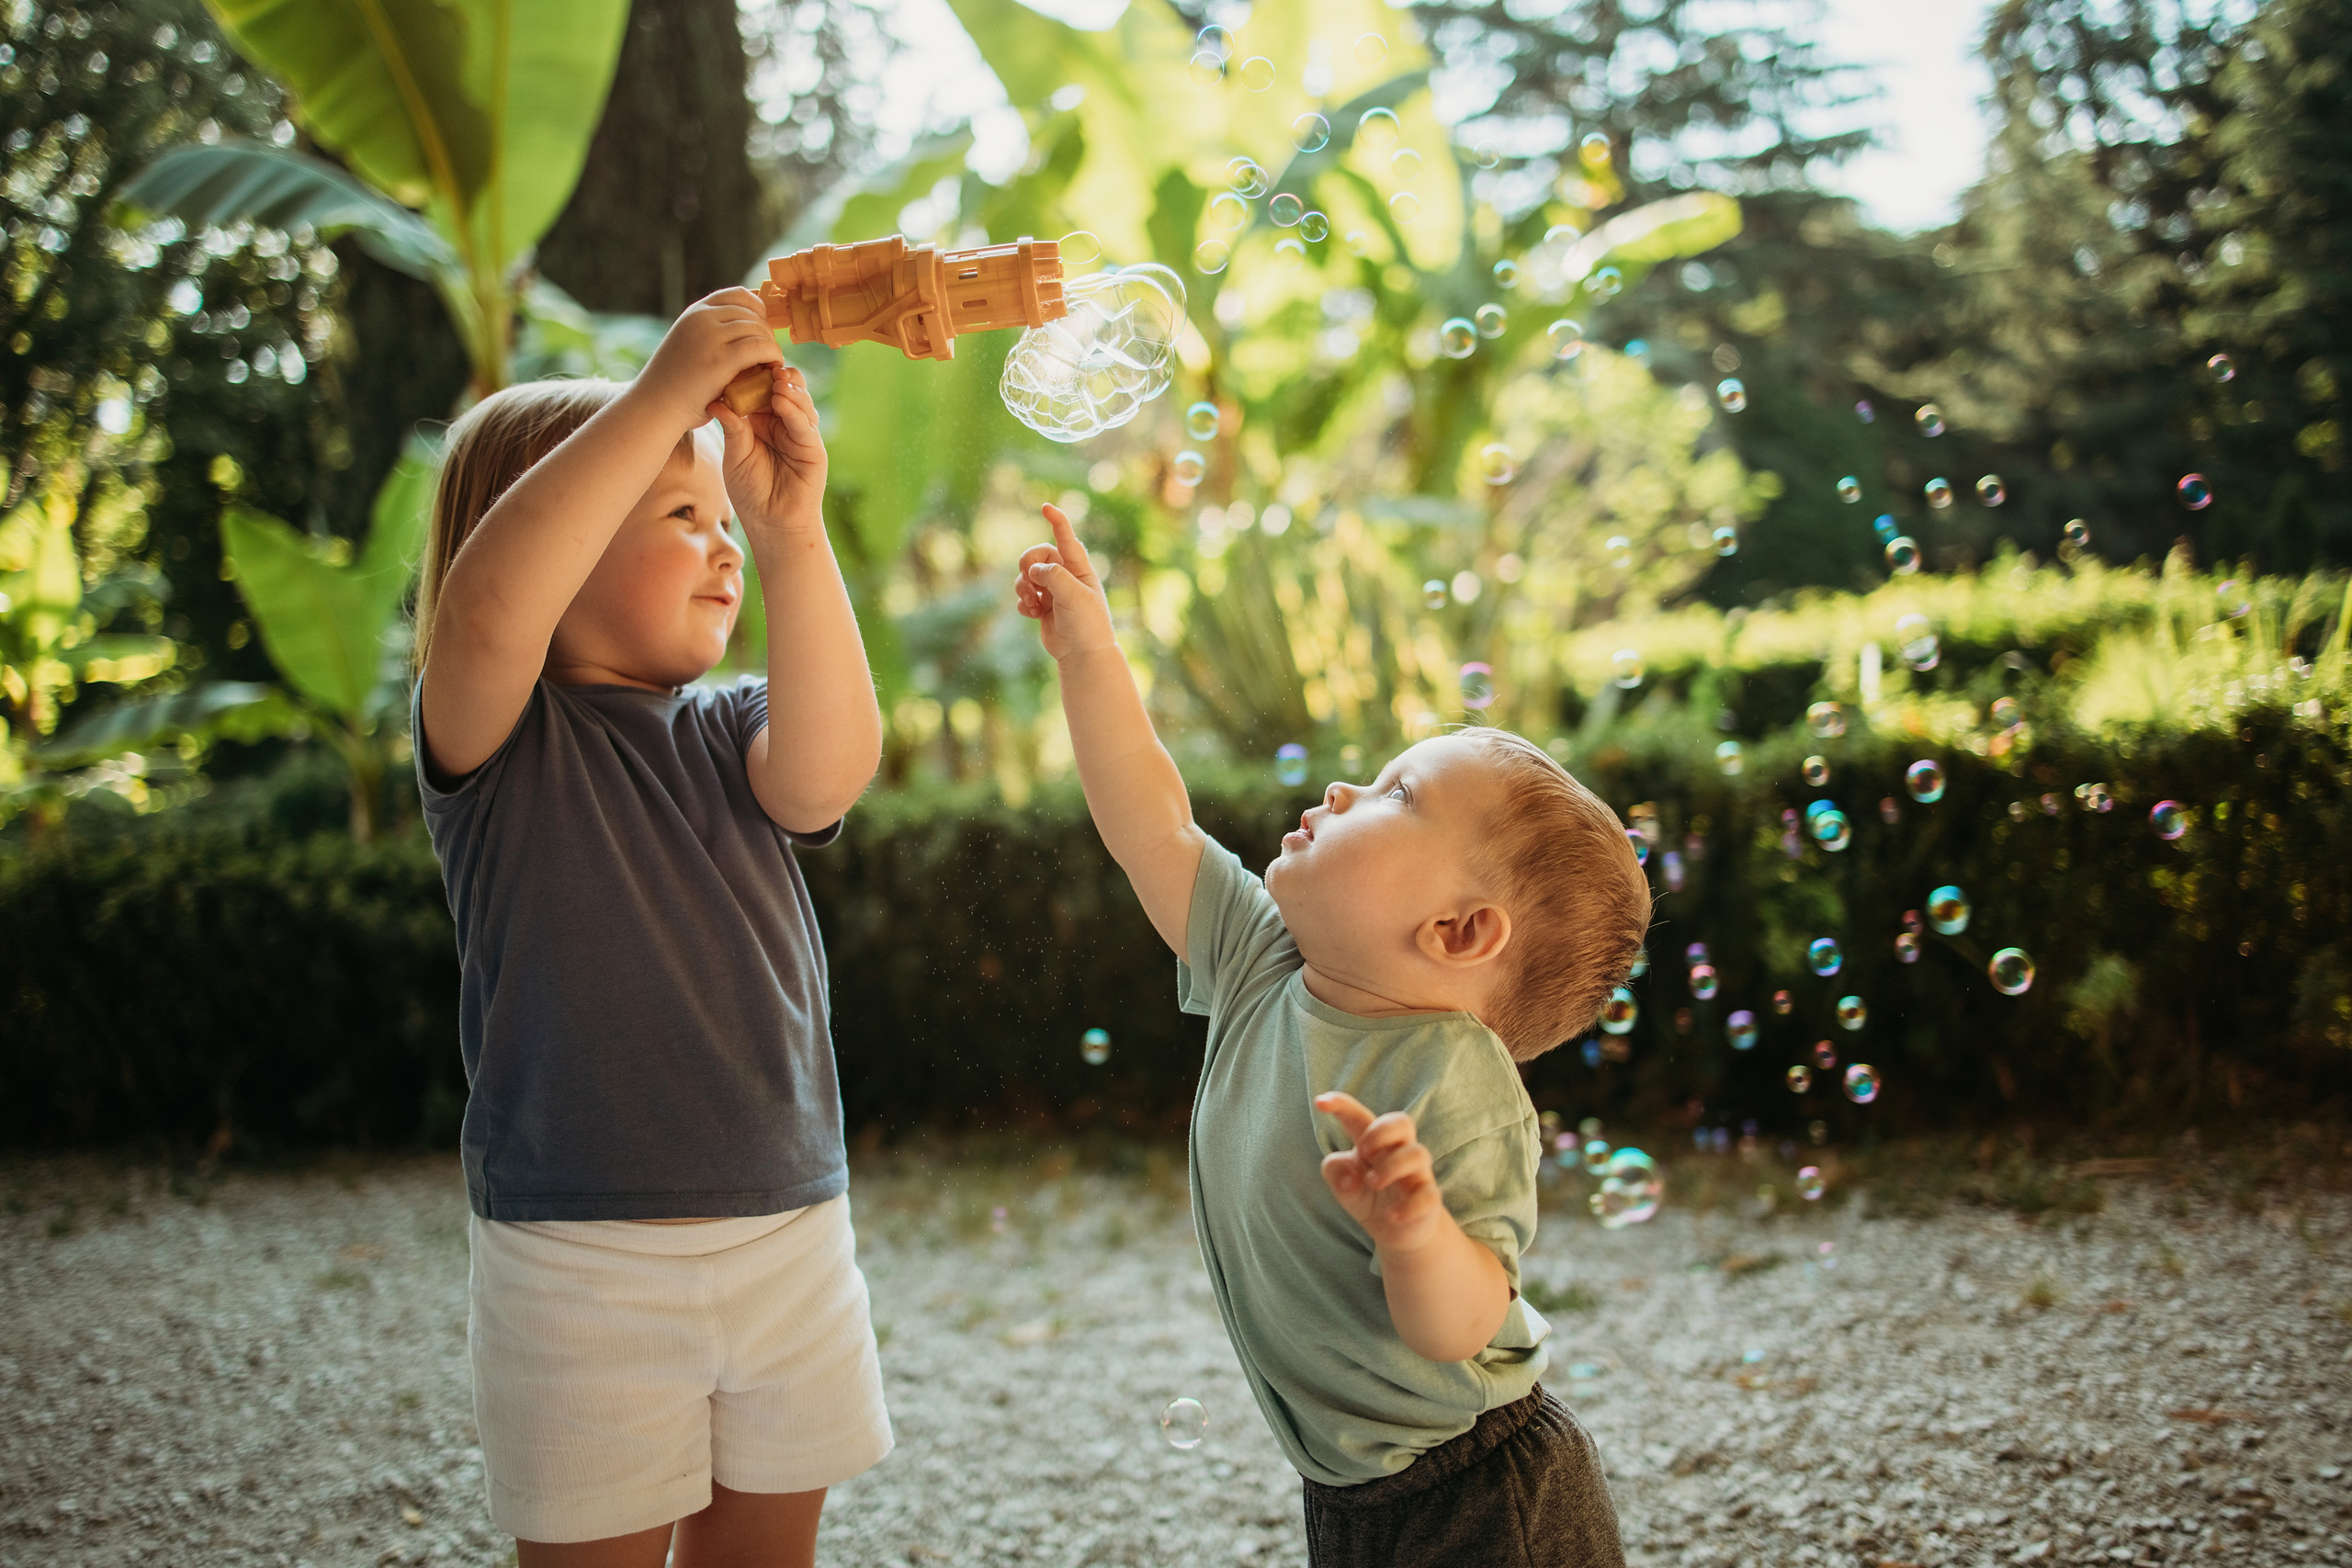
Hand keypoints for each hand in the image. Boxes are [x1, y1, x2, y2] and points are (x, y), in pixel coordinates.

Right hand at [633, 287, 783, 434]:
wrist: (656, 406)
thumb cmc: (676, 382)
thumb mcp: (689, 343)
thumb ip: (711, 331)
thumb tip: (745, 325)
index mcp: (695, 311)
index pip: (739, 294)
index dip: (758, 310)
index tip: (761, 331)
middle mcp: (702, 318)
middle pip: (752, 313)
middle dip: (766, 332)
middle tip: (768, 354)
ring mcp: (711, 336)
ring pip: (758, 329)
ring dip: (771, 346)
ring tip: (769, 364)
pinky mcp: (721, 359)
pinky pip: (760, 347)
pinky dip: (773, 355)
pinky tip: (771, 368)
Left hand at [712, 362, 825, 535]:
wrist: (770, 522)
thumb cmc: (750, 491)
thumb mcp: (735, 454)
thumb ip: (733, 428)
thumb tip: (716, 400)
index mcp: (762, 422)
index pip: (762, 390)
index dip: (756, 376)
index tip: (744, 361)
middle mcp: (783, 423)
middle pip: (785, 391)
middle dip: (777, 376)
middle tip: (766, 365)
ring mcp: (800, 434)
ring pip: (799, 403)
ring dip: (789, 389)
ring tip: (775, 380)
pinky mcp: (813, 448)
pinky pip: (805, 425)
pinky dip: (795, 411)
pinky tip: (782, 402)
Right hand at [1013, 504, 1117, 662]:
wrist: (1083, 654)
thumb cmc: (1087, 624)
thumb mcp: (1074, 596)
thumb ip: (1054, 577)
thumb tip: (1032, 571)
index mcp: (1079, 568)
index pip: (1066, 539)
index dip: (1057, 521)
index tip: (1046, 507)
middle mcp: (1065, 575)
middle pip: (1035, 555)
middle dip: (1027, 566)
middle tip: (1032, 583)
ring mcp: (1052, 590)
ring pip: (1025, 576)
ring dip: (1022, 587)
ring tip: (1033, 603)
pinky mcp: (1042, 606)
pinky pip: (1022, 595)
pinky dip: (1023, 604)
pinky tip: (1033, 615)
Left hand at [1314, 1091, 1444, 1255]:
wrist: (1398, 1231)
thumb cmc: (1368, 1196)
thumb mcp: (1343, 1185)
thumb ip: (1335, 1172)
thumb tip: (1350, 1179)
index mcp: (1373, 1143)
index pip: (1359, 1117)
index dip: (1341, 1105)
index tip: (1319, 1102)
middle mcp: (1398, 1152)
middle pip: (1401, 1122)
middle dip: (1380, 1131)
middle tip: (1363, 1151)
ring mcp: (1416, 1174)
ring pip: (1416, 1154)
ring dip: (1391, 1166)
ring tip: (1373, 1183)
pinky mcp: (1428, 1199)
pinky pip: (1428, 1195)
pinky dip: (1408, 1206)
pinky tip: (1392, 1216)